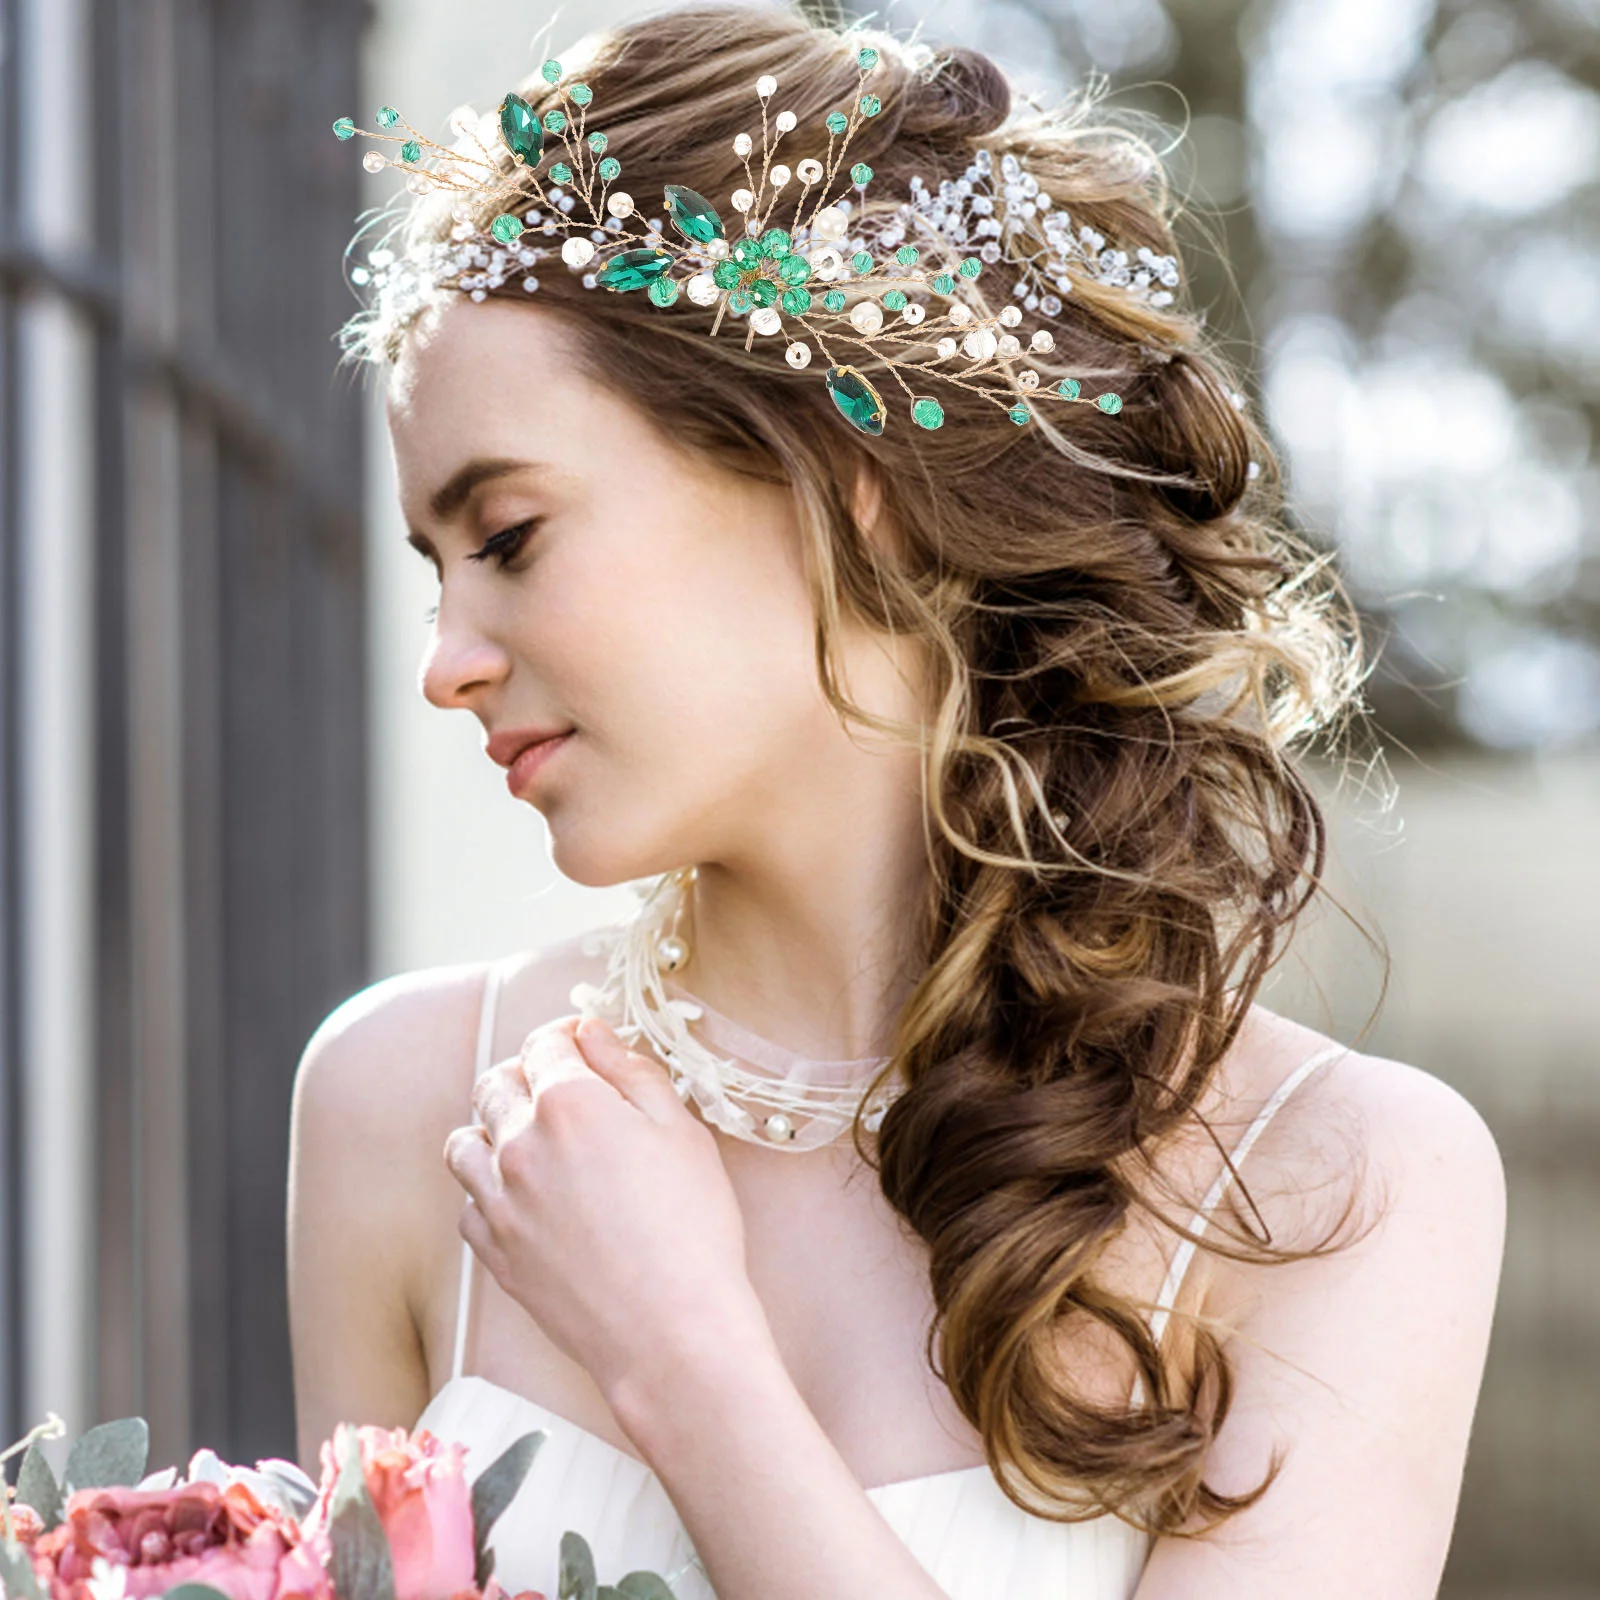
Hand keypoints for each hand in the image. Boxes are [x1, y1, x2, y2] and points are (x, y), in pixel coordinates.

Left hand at [443, 1015, 768, 1408]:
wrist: (671, 1332)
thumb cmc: (693, 1230)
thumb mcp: (682, 1132)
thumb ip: (632, 1072)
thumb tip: (593, 1034)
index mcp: (570, 1103)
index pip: (545, 1043)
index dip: (567, 1038)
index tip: (585, 1048)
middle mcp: (521, 1144)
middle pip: (496, 1084)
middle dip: (526, 1076)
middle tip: (563, 1093)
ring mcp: (499, 1202)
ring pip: (465, 1143)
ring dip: (493, 1130)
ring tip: (533, 1144)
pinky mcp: (494, 1253)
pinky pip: (468, 1205)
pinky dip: (488, 1192)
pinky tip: (526, 1200)